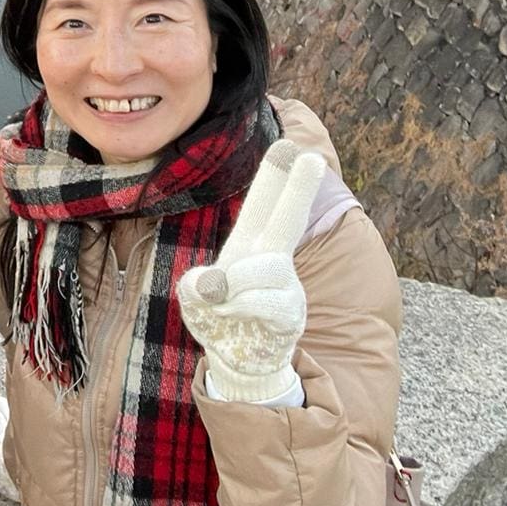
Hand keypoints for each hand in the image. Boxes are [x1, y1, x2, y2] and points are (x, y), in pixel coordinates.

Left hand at [176, 140, 324, 403]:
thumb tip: (217, 284)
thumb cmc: (218, 317)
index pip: (262, 204)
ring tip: (222, 300)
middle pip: (286, 218)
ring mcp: (285, 284)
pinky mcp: (291, 312)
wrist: (238, 360)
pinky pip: (261, 301)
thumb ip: (198, 286)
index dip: (274, 176)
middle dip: (297, 188)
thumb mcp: (195, 297)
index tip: (291, 144)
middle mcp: (272, 257)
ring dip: (234, 283)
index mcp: (249, 244)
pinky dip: (238, 308)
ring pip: (262, 268)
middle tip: (311, 156)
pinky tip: (234, 316)